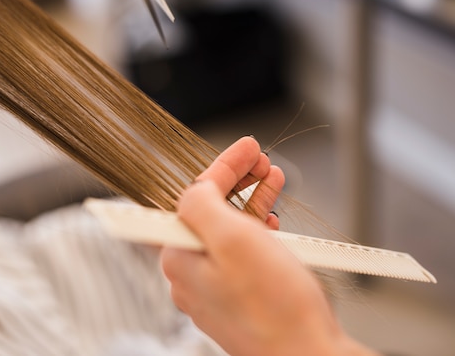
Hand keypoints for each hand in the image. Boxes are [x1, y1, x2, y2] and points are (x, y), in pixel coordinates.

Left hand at [160, 137, 377, 355]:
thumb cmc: (274, 307)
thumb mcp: (233, 239)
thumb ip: (202, 204)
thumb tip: (193, 188)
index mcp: (180, 258)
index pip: (195, 197)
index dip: (223, 166)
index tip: (248, 147)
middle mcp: (192, 275)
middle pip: (210, 211)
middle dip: (238, 180)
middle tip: (262, 161)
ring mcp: (215, 288)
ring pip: (229, 230)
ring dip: (251, 200)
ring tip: (274, 181)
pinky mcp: (239, 298)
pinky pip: (242, 253)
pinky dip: (258, 229)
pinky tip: (274, 219)